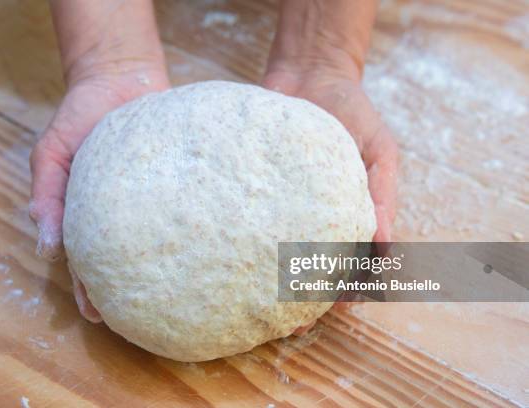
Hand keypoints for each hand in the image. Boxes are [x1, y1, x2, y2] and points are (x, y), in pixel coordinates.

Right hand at [30, 67, 169, 321]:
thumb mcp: (52, 152)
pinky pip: (183, 208)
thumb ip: (47, 194)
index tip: (97, 315)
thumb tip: (45, 246)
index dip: (89, 288)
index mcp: (90, 213)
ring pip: (156, 240)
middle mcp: (124, 212)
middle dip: (128, 290)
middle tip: (138, 321)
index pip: (87, 258)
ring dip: (160, 269)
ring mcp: (154, 199)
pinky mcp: (179, 181)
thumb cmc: (81, 116)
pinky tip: (201, 248)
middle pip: (125, 258)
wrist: (122, 77)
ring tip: (170, 299)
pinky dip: (188, 229)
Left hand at [263, 71, 397, 333]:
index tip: (337, 308)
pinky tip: (234, 267)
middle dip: (302, 297)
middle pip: (309, 265)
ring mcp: (281, 205)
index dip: (347, 287)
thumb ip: (382, 194)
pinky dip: (246, 246)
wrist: (309, 73)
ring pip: (276, 252)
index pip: (352, 260)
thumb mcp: (379, 151)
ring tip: (258, 310)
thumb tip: (385, 246)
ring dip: (271, 283)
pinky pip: (250, 222)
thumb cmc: (352, 112)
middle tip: (288, 325)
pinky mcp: (255, 192)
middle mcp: (312, 214)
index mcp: (348, 212)